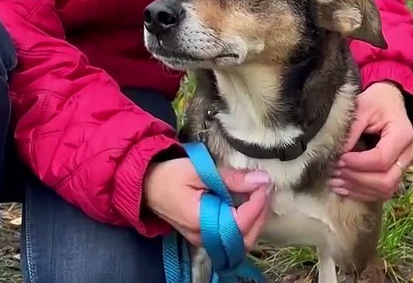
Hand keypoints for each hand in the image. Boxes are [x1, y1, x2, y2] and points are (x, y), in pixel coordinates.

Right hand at [144, 158, 271, 250]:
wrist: (145, 185)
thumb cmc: (169, 175)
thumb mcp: (199, 170)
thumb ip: (231, 178)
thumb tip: (261, 180)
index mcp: (200, 221)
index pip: (239, 222)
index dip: (257, 204)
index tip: (265, 183)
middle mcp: (203, 237)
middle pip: (244, 239)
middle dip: (261, 215)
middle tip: (266, 189)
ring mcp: (203, 240)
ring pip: (240, 242)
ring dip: (256, 221)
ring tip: (261, 196)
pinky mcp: (204, 237)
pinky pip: (231, 238)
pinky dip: (246, 224)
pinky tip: (250, 206)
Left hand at [333, 82, 412, 201]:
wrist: (390, 100)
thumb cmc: (377, 101)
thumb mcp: (363, 107)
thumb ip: (352, 129)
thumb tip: (337, 153)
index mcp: (402, 135)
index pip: (381, 159)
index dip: (357, 163)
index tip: (338, 159)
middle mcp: (408, 153)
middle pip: (386, 180)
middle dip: (357, 179)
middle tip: (334, 172)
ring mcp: (404, 165)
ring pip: (385, 190)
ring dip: (358, 189)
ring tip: (334, 181)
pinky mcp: (396, 172)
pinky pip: (382, 191)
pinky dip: (362, 193)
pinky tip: (343, 187)